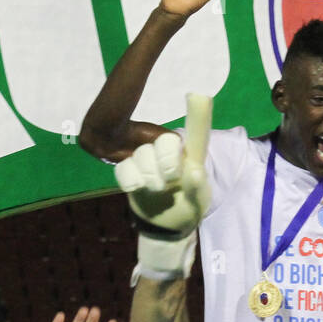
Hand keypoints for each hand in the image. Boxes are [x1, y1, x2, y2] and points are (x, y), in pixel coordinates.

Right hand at [115, 94, 211, 236]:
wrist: (165, 226)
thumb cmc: (187, 210)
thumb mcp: (198, 202)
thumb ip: (197, 187)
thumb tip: (195, 171)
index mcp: (189, 155)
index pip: (193, 134)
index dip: (197, 115)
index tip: (199, 94)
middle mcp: (167, 152)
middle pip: (160, 142)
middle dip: (165, 163)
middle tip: (171, 181)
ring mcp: (146, 159)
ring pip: (140, 155)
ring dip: (148, 174)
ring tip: (157, 188)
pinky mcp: (128, 170)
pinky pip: (123, 168)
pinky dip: (130, 180)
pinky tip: (139, 188)